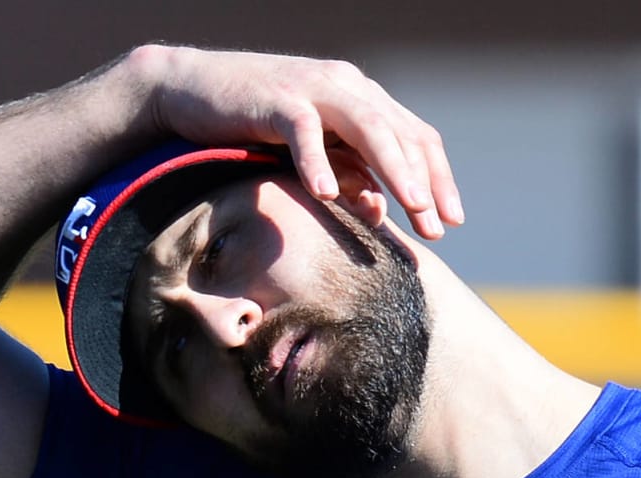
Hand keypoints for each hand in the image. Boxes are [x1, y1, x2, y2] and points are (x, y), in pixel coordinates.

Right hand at [131, 45, 464, 239]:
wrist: (190, 89)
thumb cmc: (253, 126)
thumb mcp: (311, 154)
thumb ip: (347, 175)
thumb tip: (378, 212)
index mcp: (361, 99)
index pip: (415, 136)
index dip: (438, 177)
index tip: (450, 221)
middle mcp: (346, 87)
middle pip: (400, 134)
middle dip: (423, 181)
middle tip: (436, 226)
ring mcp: (312, 89)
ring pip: (367, 126)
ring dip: (392, 168)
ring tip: (408, 206)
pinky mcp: (275, 98)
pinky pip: (304, 129)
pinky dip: (317, 161)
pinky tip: (328, 194)